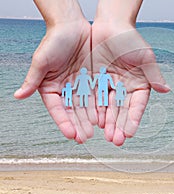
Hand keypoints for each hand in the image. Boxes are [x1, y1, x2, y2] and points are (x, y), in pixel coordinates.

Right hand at [14, 1, 96, 143]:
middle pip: (73, 111)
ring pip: (87, 105)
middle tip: (86, 138)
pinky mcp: (93, 79)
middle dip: (80, 125)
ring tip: (97, 131)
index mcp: (51, 88)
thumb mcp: (42, 60)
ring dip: (91, 119)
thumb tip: (18, 96)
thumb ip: (33, 79)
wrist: (72, 25)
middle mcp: (67, 89)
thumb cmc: (54, 40)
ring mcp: (81, 85)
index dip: (64, 122)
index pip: (58, 109)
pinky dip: (101, 105)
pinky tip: (105, 115)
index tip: (71, 134)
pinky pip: (98, 94)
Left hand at [91, 22, 169, 145]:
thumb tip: (166, 90)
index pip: (137, 105)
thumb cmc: (130, 38)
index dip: (133, 119)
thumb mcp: (144, 56)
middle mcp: (125, 88)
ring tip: (106, 136)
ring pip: (108, 108)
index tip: (129, 132)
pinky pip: (95, 98)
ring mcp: (110, 86)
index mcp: (139, 84)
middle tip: (116, 140)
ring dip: (107, 123)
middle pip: (122, 111)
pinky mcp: (96, 82)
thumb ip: (154, 74)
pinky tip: (94, 122)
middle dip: (119, 126)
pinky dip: (94, 110)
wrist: (110, 25)